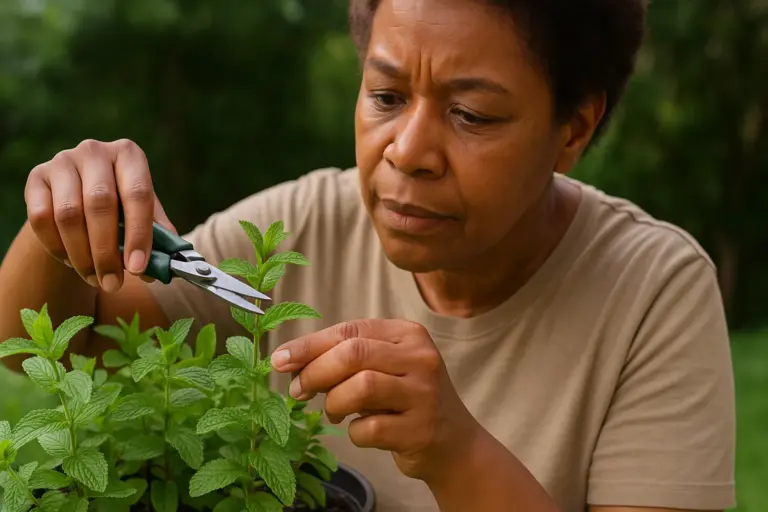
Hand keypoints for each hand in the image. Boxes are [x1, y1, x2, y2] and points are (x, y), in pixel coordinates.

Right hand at [25, 139, 174, 291]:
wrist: (80, 192)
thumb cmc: (122, 205)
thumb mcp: (144, 213)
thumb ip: (157, 237)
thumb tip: (157, 271)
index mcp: (129, 155)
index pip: (138, 194)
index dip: (139, 234)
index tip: (138, 268)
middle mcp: (95, 151)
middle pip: (100, 205)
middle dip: (107, 252)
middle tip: (113, 284)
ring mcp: (62, 161)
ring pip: (68, 215)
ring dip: (81, 256)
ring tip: (95, 279)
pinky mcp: (36, 177)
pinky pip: (40, 218)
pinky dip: (57, 247)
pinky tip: (72, 263)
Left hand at [270, 319, 480, 481]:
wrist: (453, 443)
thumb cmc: (404, 400)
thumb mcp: (384, 368)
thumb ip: (346, 358)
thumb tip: (289, 361)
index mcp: (409, 334)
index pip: (350, 330)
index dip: (309, 345)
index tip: (280, 360)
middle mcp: (422, 358)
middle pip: (354, 353)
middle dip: (315, 372)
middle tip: (298, 392)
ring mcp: (425, 394)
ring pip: (361, 386)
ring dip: (334, 403)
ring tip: (333, 412)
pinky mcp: (422, 430)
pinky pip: (370, 428)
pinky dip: (354, 432)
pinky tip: (361, 431)